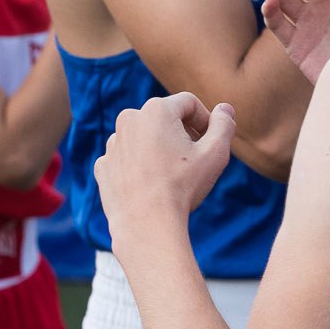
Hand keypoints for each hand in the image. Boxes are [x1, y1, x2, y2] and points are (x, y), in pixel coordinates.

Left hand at [97, 93, 236, 235]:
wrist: (146, 224)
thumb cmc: (182, 187)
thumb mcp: (215, 153)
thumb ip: (224, 125)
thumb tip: (225, 109)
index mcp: (156, 110)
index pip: (189, 104)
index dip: (205, 121)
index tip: (211, 143)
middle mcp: (128, 120)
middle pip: (165, 119)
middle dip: (182, 134)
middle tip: (194, 160)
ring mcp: (113, 144)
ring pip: (144, 138)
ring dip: (159, 149)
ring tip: (172, 175)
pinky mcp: (104, 166)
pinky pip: (127, 159)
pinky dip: (140, 167)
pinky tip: (152, 185)